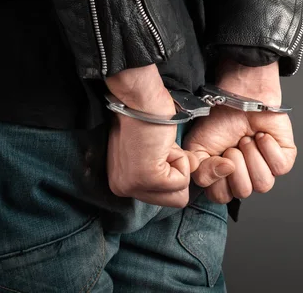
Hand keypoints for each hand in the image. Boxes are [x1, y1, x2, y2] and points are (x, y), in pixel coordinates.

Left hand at [105, 65, 234, 206]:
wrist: (141, 100)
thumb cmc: (147, 117)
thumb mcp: (151, 154)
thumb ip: (161, 172)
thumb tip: (182, 185)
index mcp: (120, 184)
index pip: (163, 197)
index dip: (172, 172)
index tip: (159, 151)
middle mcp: (122, 189)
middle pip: (174, 201)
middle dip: (178, 172)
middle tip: (163, 149)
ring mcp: (133, 186)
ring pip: (180, 193)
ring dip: (179, 165)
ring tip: (163, 147)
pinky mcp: (147, 178)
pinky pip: (182, 180)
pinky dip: (181, 159)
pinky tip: (165, 145)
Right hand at [184, 60, 296, 202]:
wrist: (239, 95)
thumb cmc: (219, 118)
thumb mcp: (196, 146)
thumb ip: (199, 171)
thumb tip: (225, 171)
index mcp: (224, 179)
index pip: (221, 196)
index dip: (218, 177)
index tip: (216, 155)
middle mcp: (246, 177)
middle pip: (244, 191)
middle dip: (237, 163)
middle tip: (234, 144)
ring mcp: (266, 169)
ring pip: (263, 184)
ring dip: (252, 156)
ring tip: (247, 139)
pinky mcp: (284, 157)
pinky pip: (280, 167)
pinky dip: (269, 148)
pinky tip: (261, 136)